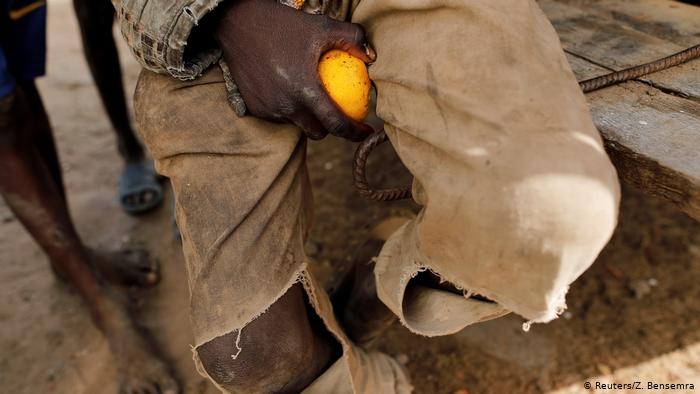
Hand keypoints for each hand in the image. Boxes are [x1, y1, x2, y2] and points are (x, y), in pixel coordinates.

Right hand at [214, 0, 374, 141]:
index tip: (366, 132)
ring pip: (296, 123)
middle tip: (337, 114)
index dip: (355, 133)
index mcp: (305, 91)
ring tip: (311, 97)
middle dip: (330, 129)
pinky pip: (278, 115)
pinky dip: (288, 108)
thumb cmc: (284, 25)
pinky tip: (290, 91)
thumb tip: (372, 57)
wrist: (238, 24)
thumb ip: (353, 39)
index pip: (336, 124)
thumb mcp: (322, 27)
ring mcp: (268, 109)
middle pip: (316, 132)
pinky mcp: (254, 108)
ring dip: (307, 117)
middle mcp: (286, 106)